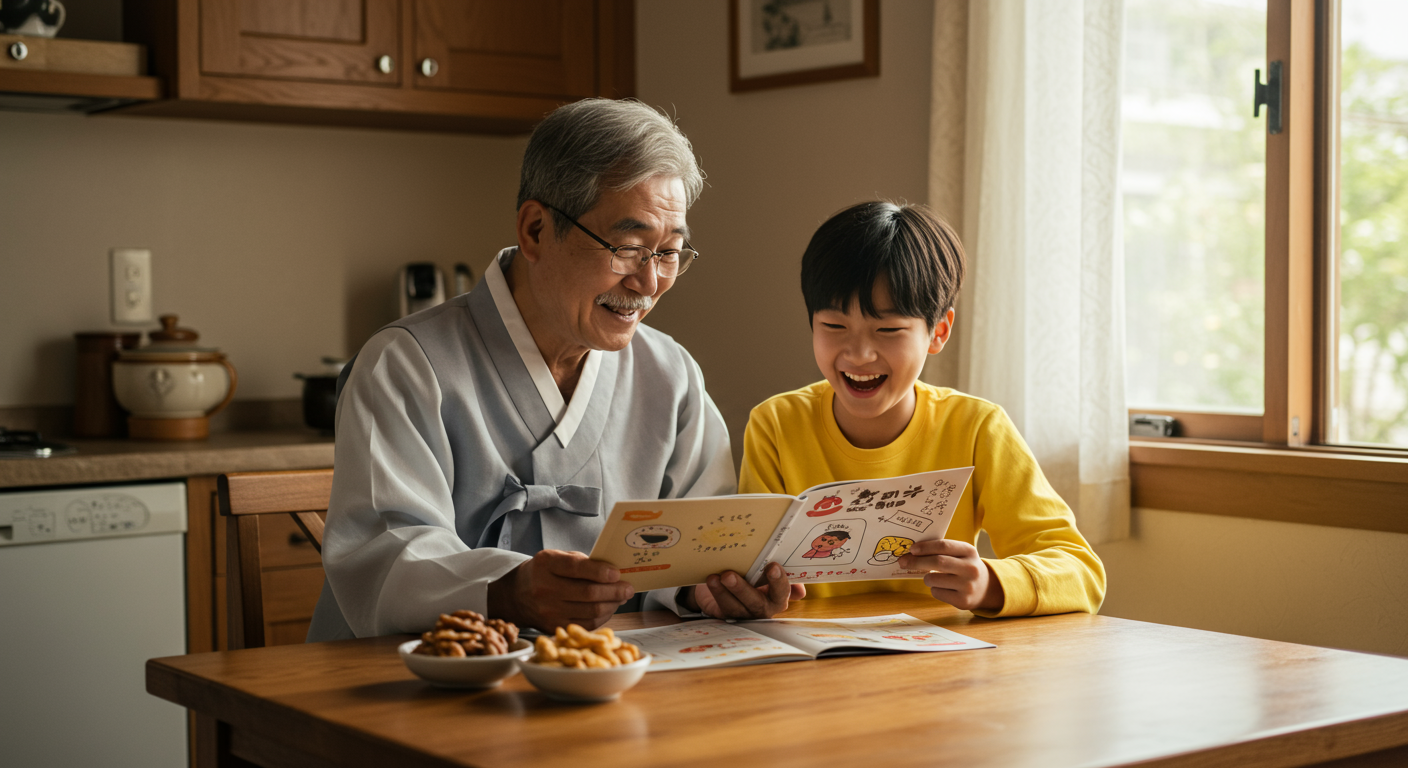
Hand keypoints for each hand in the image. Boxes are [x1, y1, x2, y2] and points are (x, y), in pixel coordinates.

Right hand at [487, 549, 633, 631]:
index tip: (617, 573)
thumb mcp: (556, 557)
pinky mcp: (554, 627)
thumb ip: (581, 562)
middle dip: (614, 591)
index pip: (577, 568)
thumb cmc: (544, 572)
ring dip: (612, 605)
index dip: (600, 572)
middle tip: (628, 588)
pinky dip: (603, 616)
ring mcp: (548, 611)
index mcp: (546, 564)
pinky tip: (608, 608)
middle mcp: (545, 588)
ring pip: (591, 611)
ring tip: (621, 597)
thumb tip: (613, 573)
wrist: (517, 595)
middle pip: (588, 593)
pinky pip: (587, 624)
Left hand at [686, 563, 804, 619]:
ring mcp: (744, 614)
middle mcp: (763, 608)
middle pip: (756, 603)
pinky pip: (721, 607)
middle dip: (742, 589)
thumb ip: (787, 575)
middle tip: (729, 575)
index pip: (782, 592)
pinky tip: (711, 581)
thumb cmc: (756, 575)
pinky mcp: (727, 615)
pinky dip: (716, 593)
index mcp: (778, 597)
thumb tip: (799, 590)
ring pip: (735, 607)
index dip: (778, 581)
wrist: (733, 584)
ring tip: (715, 578)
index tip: (772, 566)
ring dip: (724, 593)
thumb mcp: (771, 573)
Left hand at [897, 540, 1003, 612]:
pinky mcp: (963, 601)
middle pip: (937, 562)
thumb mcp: (960, 554)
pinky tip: (944, 588)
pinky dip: (934, 589)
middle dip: (916, 562)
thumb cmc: (964, 566)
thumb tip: (911, 553)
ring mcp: (968, 586)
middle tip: (903, 562)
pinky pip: (936, 592)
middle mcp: (971, 568)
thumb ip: (942, 550)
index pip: (944, 546)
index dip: (925, 547)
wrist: (986, 588)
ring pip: (933, 579)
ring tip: (933, 577)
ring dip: (927, 577)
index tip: (912, 549)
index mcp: (969, 551)